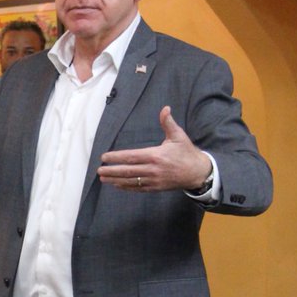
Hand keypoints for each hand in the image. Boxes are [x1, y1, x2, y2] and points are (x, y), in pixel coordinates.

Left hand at [97, 105, 211, 191]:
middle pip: (128, 171)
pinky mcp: (156, 187)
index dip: (117, 157)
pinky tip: (117, 185)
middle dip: (112, 171)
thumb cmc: (186, 152)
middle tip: (99, 170)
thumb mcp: (178, 136)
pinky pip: (138, 188)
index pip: (131, 157)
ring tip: (103, 178)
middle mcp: (153, 170)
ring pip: (131, 181)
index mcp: (156, 156)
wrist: (197, 172)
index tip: (105, 157)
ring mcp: (154, 180)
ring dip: (116, 180)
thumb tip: (165, 108)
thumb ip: (168, 123)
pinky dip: (126, 187)